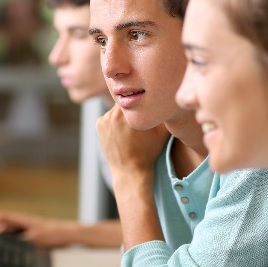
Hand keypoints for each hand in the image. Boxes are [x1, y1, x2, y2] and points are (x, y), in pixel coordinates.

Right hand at [0, 211, 80, 247]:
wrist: (68, 235)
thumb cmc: (54, 233)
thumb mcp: (35, 238)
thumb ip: (21, 240)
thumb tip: (8, 244)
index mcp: (21, 220)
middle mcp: (22, 222)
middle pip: (2, 225)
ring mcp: (26, 228)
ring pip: (9, 232)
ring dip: (2, 238)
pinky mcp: (31, 234)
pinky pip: (16, 238)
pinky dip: (11, 243)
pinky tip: (12, 252)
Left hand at [97, 106, 166, 248]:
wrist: (130, 171)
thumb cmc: (149, 151)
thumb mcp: (162, 131)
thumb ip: (162, 113)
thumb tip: (169, 99)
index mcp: (127, 112)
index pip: (135, 95)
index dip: (142, 99)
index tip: (146, 104)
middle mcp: (112, 113)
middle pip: (125, 101)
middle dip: (132, 107)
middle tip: (139, 116)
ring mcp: (103, 119)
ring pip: (116, 108)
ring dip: (123, 113)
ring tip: (131, 127)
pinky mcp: (99, 125)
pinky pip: (109, 116)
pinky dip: (114, 121)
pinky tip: (122, 132)